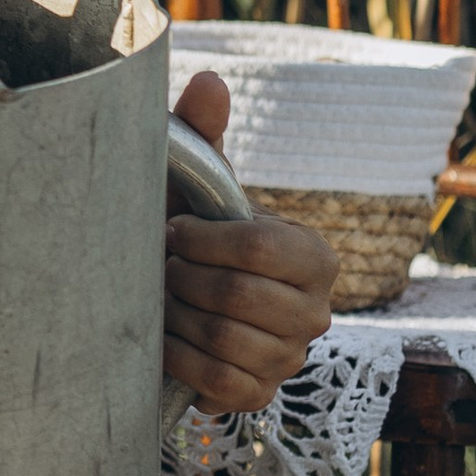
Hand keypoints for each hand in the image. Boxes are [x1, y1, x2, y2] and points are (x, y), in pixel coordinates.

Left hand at [165, 68, 334, 410]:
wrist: (174, 300)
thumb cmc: (189, 232)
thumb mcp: (196, 186)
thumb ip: (203, 133)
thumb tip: (208, 79)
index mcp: (314, 255)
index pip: (262, 247)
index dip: (203, 239)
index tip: (171, 228)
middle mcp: (316, 312)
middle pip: (236, 297)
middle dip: (182, 278)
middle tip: (159, 265)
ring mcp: (290, 359)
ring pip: (222, 340)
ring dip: (174, 316)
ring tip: (160, 297)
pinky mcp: (258, 396)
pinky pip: (214, 380)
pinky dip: (174, 355)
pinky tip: (161, 335)